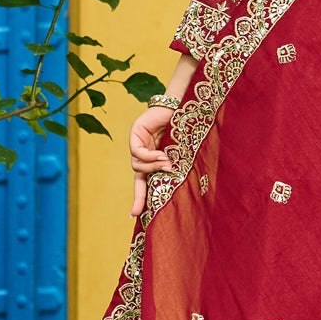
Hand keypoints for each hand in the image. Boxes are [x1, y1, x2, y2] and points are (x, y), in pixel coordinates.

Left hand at [130, 104, 176, 218]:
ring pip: (137, 166)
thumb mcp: (180, 151)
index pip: (146, 181)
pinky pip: (137, 153)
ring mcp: (138, 143)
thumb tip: (169, 174)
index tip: (136, 215)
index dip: (141, 197)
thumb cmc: (185, 126)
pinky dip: (150, 157)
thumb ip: (172, 164)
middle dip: (139, 196)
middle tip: (137, 211)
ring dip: (153, 167)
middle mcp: (144, 153)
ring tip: (167, 163)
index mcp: (155, 158)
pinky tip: (161, 155)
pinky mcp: (135, 133)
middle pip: (138, 178)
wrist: (182, 104)